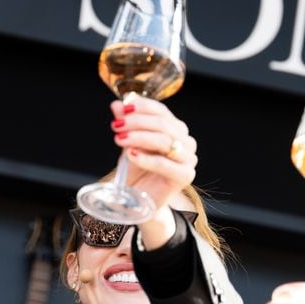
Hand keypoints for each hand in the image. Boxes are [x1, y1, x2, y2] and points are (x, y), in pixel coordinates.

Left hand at [110, 96, 196, 212]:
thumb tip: (116, 104)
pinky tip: (131, 154)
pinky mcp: (185, 176)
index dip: (142, 107)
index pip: (161, 111)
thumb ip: (126, 123)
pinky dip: (146, 158)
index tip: (122, 109)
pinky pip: (165, 164)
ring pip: (164, 141)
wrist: (138, 199)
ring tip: (120, 139)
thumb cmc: (137, 170)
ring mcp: (188, 158)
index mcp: (175, 129)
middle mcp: (185, 141)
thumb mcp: (129, 142)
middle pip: (163, 124)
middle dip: (137, 122)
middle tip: (116, 126)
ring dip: (139, 137)